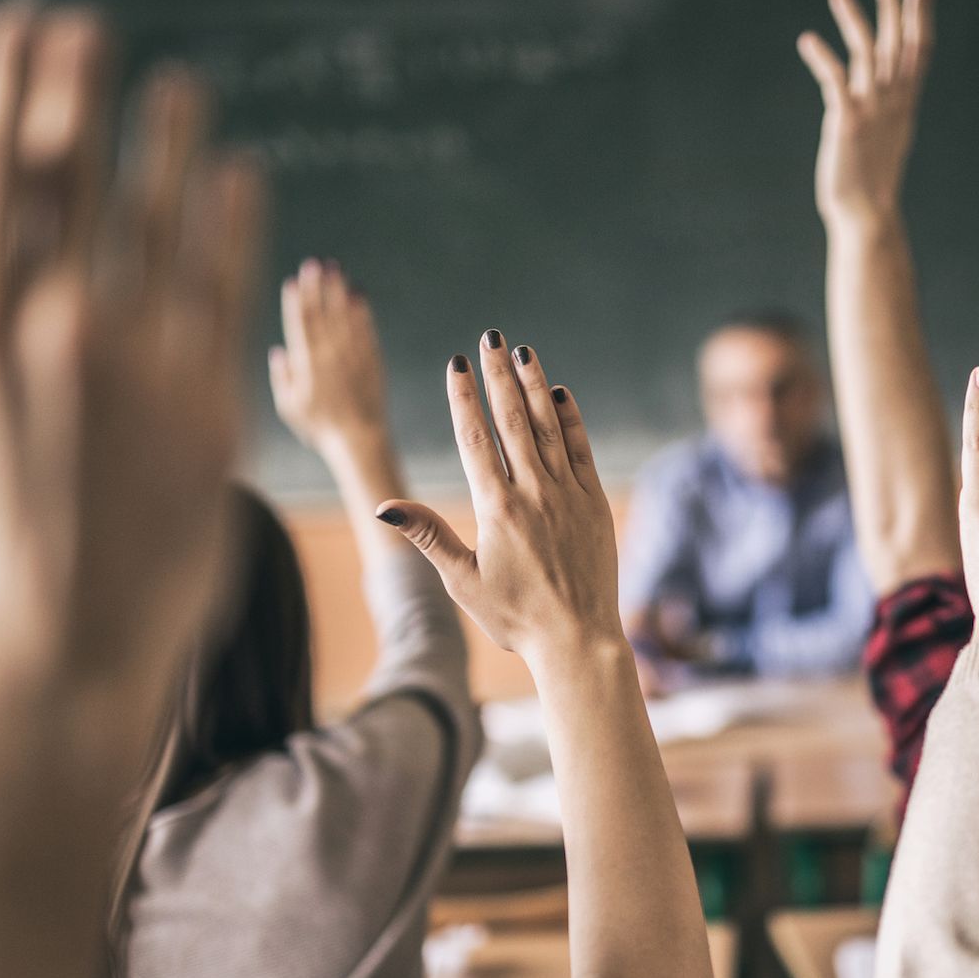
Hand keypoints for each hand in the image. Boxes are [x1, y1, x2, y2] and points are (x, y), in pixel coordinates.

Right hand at [0, 10, 260, 694]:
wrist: (52, 670)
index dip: (5, 92)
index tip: (18, 32)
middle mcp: (53, 329)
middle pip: (70, 181)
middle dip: (77, 96)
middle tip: (90, 31)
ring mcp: (138, 367)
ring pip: (160, 223)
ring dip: (168, 144)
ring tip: (178, 88)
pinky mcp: (210, 410)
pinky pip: (228, 294)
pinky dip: (234, 228)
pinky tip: (240, 179)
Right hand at [271, 257, 390, 453]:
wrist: (359, 439)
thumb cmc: (319, 426)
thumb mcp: (289, 407)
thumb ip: (282, 378)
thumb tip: (278, 350)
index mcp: (306, 366)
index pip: (300, 327)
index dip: (296, 302)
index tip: (293, 281)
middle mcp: (330, 357)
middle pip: (321, 315)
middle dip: (317, 288)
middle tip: (314, 263)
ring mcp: (352, 357)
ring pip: (344, 318)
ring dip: (339, 292)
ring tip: (336, 269)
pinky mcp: (372, 361)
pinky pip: (366, 331)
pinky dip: (362, 312)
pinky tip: (359, 293)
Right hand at [377, 335, 623, 666]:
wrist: (577, 639)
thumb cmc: (514, 617)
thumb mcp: (462, 580)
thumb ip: (428, 535)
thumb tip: (384, 506)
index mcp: (496, 509)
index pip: (475, 439)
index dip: (465, 397)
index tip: (457, 363)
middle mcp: (534, 493)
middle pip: (512, 420)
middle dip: (499, 375)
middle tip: (490, 338)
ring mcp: (568, 494)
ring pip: (548, 427)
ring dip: (534, 386)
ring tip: (523, 352)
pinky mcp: (594, 502)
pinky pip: (582, 449)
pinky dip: (571, 418)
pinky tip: (561, 393)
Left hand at [799, 0, 934, 225]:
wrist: (868, 214)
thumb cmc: (872, 176)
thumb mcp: (888, 131)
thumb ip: (887, 101)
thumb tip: (885, 83)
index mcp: (904, 101)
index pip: (919, 49)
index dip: (920, 15)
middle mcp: (893, 100)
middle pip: (897, 43)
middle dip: (894, 4)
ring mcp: (873, 110)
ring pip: (867, 55)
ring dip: (854, 22)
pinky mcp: (849, 123)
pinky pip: (837, 82)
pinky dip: (823, 59)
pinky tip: (807, 40)